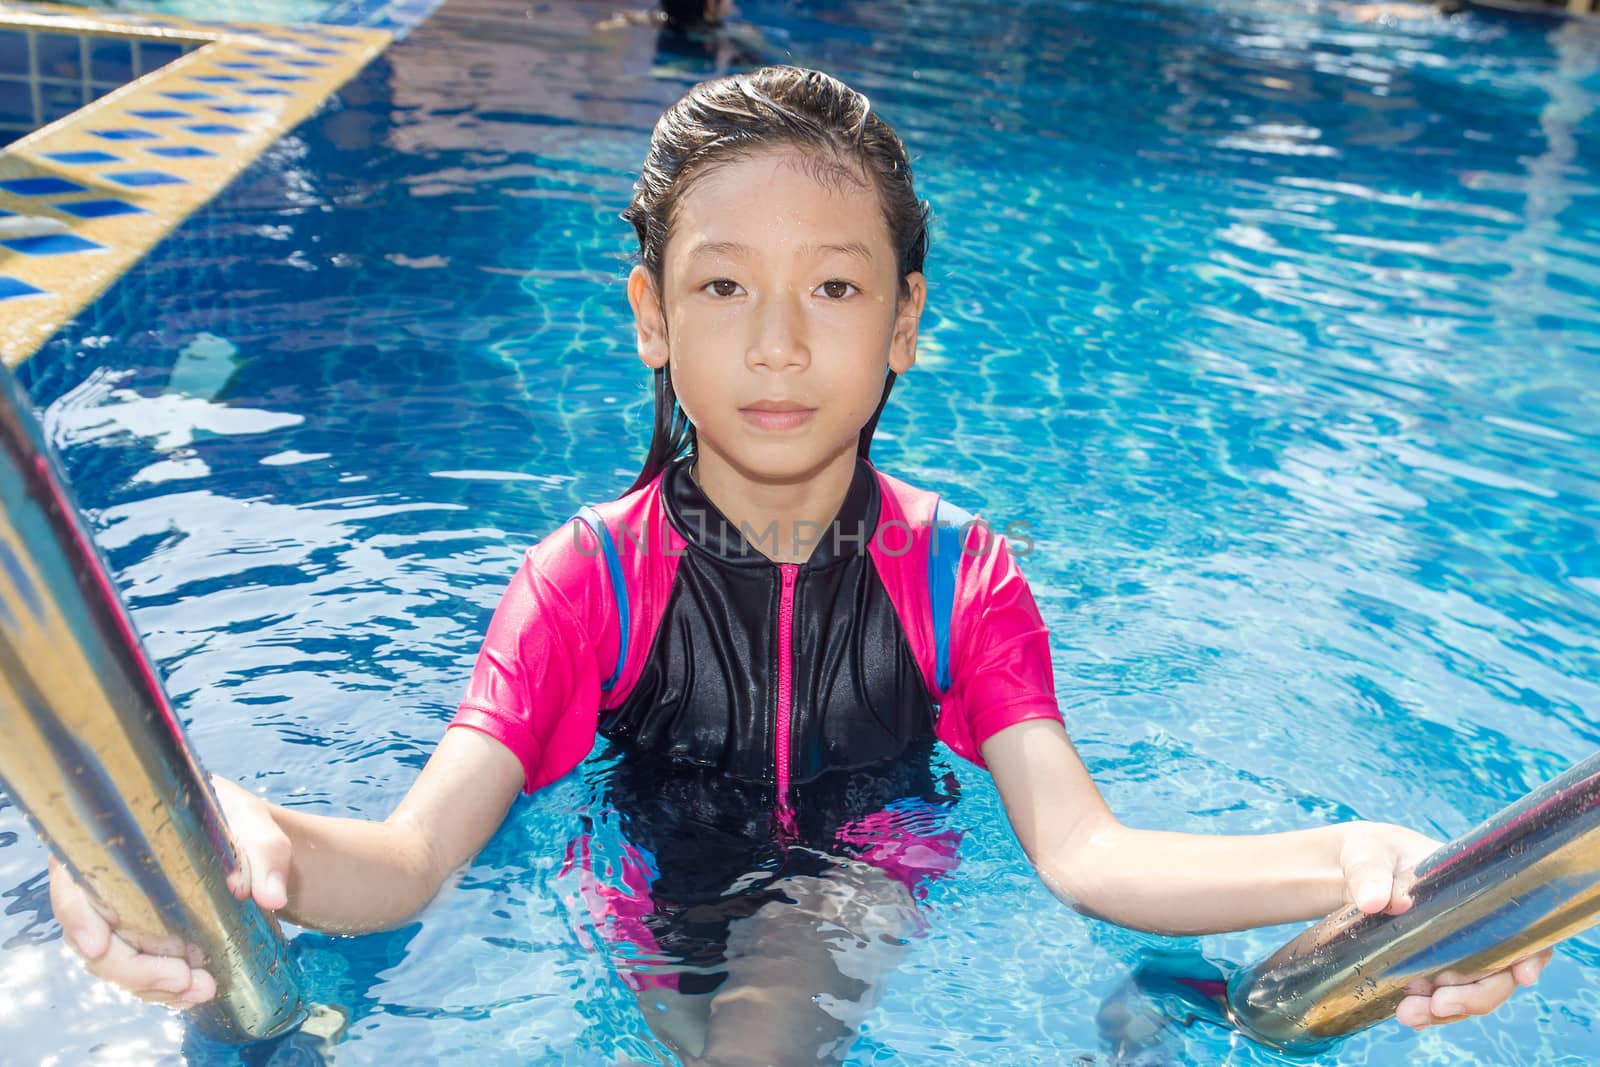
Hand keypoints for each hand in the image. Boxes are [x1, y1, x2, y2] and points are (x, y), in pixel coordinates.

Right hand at [48, 776, 291, 1007]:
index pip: (72, 881)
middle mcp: (106, 880)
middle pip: (90, 934)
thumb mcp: (255, 826)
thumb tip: (271, 896)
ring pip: (113, 961)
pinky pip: (137, 970)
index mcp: (115, 841)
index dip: (76, 916)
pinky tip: (194, 991)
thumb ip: (266, 854)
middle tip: (182, 980)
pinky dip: (161, 987)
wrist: (245, 842)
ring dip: (150, 985)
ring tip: (200, 990)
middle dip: (132, 969)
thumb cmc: (238, 822)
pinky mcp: (141, 937)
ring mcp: (120, 913)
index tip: (98, 946)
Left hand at [1338, 821, 1552, 1031]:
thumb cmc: (1369, 853)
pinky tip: (1407, 1015)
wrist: (1347, 874)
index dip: (1532, 953)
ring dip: (1448, 1012)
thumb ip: (1369, 872)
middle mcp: (1473, 929)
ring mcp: (1452, 954)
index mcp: (1474, 892)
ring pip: (1471, 992)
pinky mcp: (1427, 971)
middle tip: (1439, 1005)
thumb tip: (1374, 901)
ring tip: (1408, 1015)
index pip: (1522, 925)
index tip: (1522, 975)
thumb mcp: (1367, 853)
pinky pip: (1442, 998)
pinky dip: (1430, 1012)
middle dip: (1475, 996)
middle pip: (1499, 972)